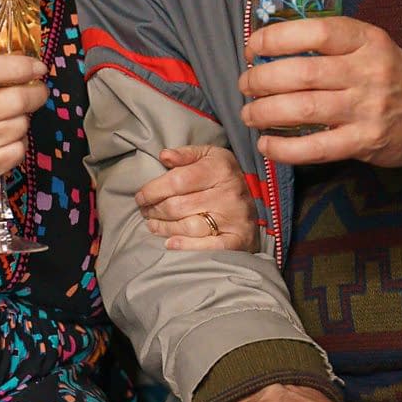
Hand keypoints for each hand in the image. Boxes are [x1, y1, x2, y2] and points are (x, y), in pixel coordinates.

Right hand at [0, 45, 47, 197]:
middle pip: (17, 99)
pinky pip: (18, 150)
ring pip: (21, 125)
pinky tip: (5, 134)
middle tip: (37, 88)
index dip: (23, 66)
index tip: (37, 66)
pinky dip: (18, 140)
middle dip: (36, 92)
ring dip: (24, 116)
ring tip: (12, 112)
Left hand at [134, 145, 257, 251]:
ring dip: (164, 228)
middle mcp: (229, 193)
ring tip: (153, 225)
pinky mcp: (238, 239)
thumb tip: (164, 156)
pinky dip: (186, 246)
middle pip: (178, 206)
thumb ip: (186, 155)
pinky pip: (208, 246)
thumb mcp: (209, 156)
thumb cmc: (225, 176)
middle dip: (155, 210)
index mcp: (220, 168)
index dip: (153, 190)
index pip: (177, 181)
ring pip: (188, 226)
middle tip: (145, 212)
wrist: (260, 199)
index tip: (141, 197)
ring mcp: (234, 218)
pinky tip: (170, 243)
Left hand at [238, 17, 401, 167]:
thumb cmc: (392, 75)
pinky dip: (285, 149)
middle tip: (246, 85)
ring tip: (249, 113)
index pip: (316, 31)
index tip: (253, 47)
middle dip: (262, 79)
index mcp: (367, 40)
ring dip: (266, 112)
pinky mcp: (365, 142)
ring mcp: (367, 109)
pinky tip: (266, 144)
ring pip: (305, 109)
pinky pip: (317, 148)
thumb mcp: (370, 45)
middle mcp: (367, 72)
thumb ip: (329, 43)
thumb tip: (269, 49)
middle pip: (302, 73)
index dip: (277, 38)